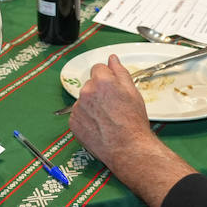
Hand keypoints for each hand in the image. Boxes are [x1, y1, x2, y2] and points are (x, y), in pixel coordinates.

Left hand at [68, 58, 192, 206]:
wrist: (128, 148)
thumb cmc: (133, 121)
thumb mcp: (132, 92)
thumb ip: (120, 71)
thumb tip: (112, 58)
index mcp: (102, 81)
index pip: (98, 68)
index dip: (107, 78)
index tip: (112, 89)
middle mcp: (86, 91)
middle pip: (90, 84)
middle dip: (98, 91)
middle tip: (112, 106)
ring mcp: (77, 107)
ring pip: (83, 100)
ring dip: (91, 105)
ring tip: (106, 119)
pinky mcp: (73, 122)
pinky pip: (78, 115)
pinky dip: (85, 118)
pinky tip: (98, 126)